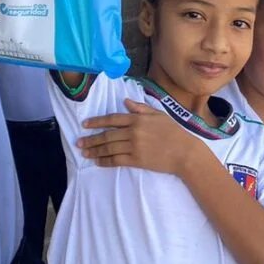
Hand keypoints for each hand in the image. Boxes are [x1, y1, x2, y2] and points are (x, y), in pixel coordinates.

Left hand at [75, 101, 201, 172]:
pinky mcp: (136, 160)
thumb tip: (125, 101)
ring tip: (84, 153)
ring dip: (94, 150)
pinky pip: (116, 160)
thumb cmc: (174, 132)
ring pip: (109, 148)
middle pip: (107, 135)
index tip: (85, 125)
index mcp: (138, 119)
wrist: (184, 152)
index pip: (112, 119)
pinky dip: (105, 161)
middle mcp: (133, 132)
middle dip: (91, 139)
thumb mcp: (159, 115)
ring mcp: (134, 147)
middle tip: (79, 142)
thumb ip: (141, 108)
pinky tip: (97, 162)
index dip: (97, 122)